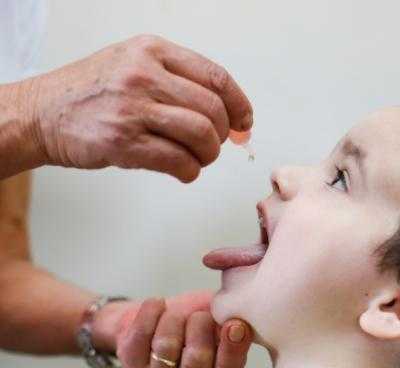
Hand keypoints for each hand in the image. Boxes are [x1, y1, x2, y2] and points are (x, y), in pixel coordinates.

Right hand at [21, 34, 252, 182]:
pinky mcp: (122, 142)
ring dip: (208, 154)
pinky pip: (178, 161)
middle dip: (222, 134)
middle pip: (212, 109)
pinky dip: (190, 171)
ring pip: (200, 134)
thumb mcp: (135, 65)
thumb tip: (234, 117)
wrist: (41, 113)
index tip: (244, 122)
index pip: (216, 77)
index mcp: (152, 50)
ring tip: (198, 158)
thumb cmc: (93, 92)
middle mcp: (143, 74)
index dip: (239, 104)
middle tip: (214, 145)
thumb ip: (180, 82)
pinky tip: (184, 170)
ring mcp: (131, 108)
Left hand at [95, 290, 252, 367]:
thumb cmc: (198, 322)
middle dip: (201, 325)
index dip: (232, 347)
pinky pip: (140, 335)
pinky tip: (157, 304)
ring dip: (174, 318)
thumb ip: (236, 322)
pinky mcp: (133, 367)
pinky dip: (151, 311)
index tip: (234, 323)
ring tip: (176, 312)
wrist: (157, 320)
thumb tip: (244, 315)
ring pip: (166, 345)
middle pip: (197, 357)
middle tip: (199, 315)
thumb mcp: (222, 322)